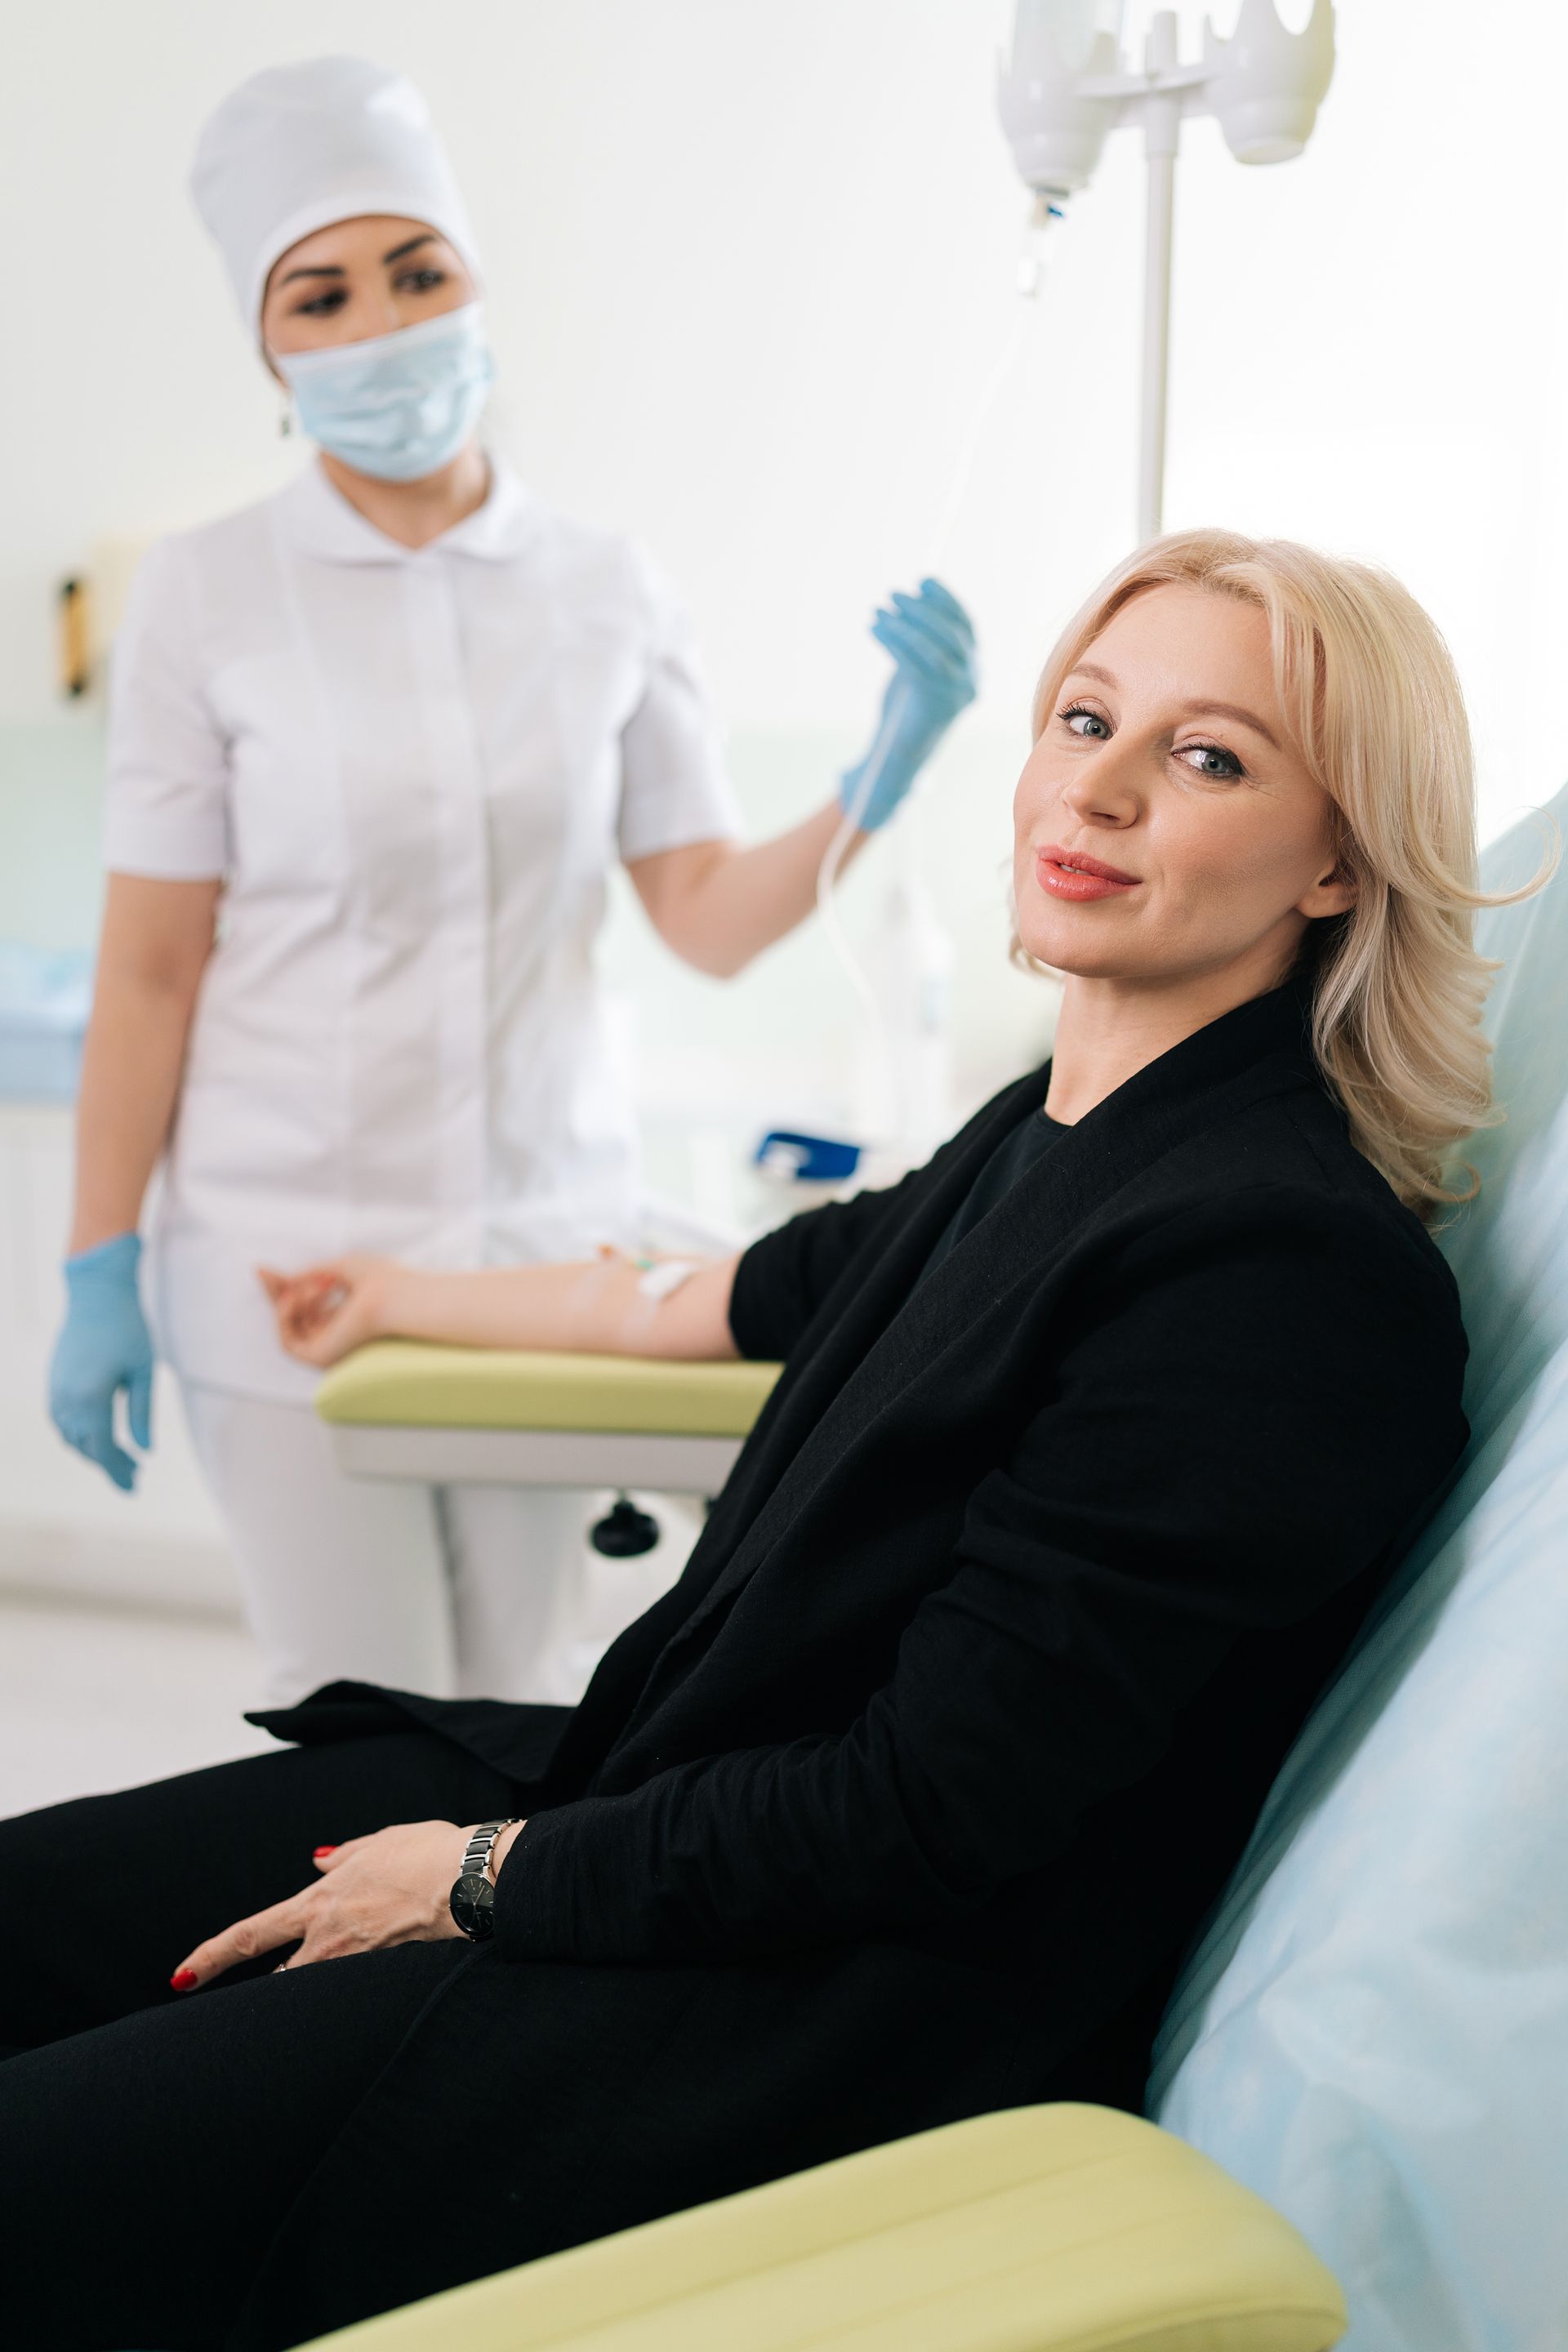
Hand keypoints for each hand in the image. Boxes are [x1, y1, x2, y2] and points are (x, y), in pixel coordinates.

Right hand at [49, 1231, 154, 1491]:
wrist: (95, 1294)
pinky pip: (62, 1421)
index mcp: (91, 1399)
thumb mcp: (144, 1371)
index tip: (135, 1487)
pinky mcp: (53, 1382)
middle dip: (109, 1464)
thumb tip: (145, 1450)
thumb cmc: (127, 1329)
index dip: (118, 1471)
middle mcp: (66, 1399)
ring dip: (93, 1451)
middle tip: (136, 1474)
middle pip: (86, 1447)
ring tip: (122, 1457)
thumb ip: (143, 1413)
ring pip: (71, 1437)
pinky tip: (99, 1434)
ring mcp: (55, 1391)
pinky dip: (79, 1434)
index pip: (103, 1449)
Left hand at [168, 1819, 520, 1988]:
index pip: (250, 1934)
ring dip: (307, 1989)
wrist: (470, 1878)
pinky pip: (354, 1991)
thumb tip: (318, 1859)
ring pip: (314, 1988)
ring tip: (314, 1987)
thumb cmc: (429, 1851)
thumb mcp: (379, 1841)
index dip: (211, 1956)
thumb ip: (343, 1855)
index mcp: (320, 1900)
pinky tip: (361, 1990)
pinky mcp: (385, 1975)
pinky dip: (349, 1991)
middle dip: (263, 1990)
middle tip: (250, 2003)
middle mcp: (330, 1937)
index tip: (182, 1975)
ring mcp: (357, 1961)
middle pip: (281, 1977)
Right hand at [258, 1252, 393, 1365]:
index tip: (265, 1269)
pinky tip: (293, 1298)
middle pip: (294, 1317)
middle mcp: (339, 1338)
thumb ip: (311, 1274)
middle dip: (277, 1292)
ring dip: (289, 1300)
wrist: (393, 1296)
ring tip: (304, 1285)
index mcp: (348, 1318)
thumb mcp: (339, 1267)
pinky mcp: (322, 1359)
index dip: (286, 1286)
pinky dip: (284, 1318)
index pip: (309, 1305)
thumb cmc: (379, 1279)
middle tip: (261, 1270)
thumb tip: (286, 1281)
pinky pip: (288, 1343)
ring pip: (289, 1327)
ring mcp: (330, 1350)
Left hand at [839, 577, 976, 832]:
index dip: (945, 600)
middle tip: (893, 594)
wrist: (899, 754)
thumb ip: (922, 638)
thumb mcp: (918, 666)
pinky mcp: (934, 703)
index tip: (923, 581)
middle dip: (922, 609)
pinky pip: (913, 662)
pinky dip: (892, 640)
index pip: (965, 626)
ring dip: (904, 623)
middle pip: (951, 632)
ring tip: (879, 610)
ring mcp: (956, 693)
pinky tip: (874, 629)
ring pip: (933, 647)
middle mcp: (972, 680)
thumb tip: (915, 596)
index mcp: (973, 670)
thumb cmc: (905, 708)